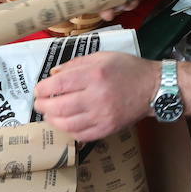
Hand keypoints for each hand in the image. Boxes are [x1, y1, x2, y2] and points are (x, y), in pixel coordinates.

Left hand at [33, 51, 156, 139]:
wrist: (152, 88)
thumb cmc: (127, 68)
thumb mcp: (102, 56)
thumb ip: (76, 64)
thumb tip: (53, 73)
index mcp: (95, 74)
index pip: (60, 84)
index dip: (44, 88)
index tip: (38, 89)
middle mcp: (97, 96)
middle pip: (60, 106)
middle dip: (43, 106)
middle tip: (39, 103)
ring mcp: (103, 115)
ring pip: (68, 124)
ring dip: (53, 120)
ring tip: (49, 114)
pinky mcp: (107, 129)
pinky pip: (81, 135)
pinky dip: (69, 131)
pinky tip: (65, 124)